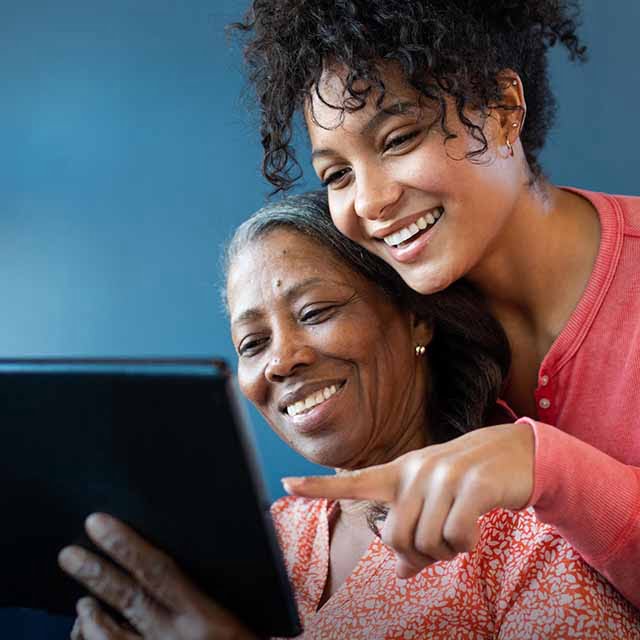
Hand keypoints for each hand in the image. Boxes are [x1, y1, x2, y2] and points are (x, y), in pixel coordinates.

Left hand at [59, 513, 256, 639]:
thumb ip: (221, 588)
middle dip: (96, 573)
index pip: (157, 571)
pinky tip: (87, 630)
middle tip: (69, 554)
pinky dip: (95, 639)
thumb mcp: (243, 619)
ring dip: (92, 615)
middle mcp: (176, 638)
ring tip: (81, 600)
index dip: (126, 545)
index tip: (100, 524)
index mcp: (205, 617)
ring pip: (111, 636)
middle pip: (129, 599)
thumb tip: (219, 540)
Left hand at [283, 422, 533, 578]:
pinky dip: (464, 544)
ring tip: (460, 529)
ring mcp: (443, 476)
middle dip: (417, 553)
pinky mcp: (473, 486)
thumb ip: (413, 535)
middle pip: (395, 537)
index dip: (318, 487)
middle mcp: (415, 471)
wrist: (512, 453)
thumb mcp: (433, 505)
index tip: (286, 483)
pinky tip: (474, 528)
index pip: (353, 482)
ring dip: (445, 551)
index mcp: (399, 473)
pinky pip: (455, 536)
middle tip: (440, 542)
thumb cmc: (464, 484)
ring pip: (427, 541)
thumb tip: (401, 574)